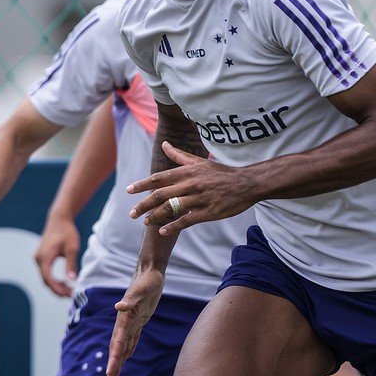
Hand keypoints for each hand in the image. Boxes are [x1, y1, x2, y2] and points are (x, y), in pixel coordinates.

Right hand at [35, 215, 79, 296]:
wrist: (59, 219)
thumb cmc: (66, 232)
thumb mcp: (72, 248)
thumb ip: (71, 264)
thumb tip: (72, 279)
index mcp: (44, 257)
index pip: (48, 278)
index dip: (56, 288)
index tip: (67, 294)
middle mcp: (38, 259)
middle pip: (45, 280)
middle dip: (57, 289)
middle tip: (70, 294)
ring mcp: (38, 258)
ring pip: (45, 277)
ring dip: (56, 285)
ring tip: (69, 289)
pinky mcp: (41, 257)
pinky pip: (46, 272)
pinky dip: (53, 279)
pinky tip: (64, 282)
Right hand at [105, 268, 165, 375]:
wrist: (150, 272)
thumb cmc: (147, 280)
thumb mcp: (141, 289)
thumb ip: (131, 299)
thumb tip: (118, 306)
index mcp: (124, 318)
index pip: (118, 342)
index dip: (114, 358)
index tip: (111, 373)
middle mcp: (125, 322)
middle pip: (117, 349)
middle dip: (113, 367)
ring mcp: (131, 322)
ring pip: (123, 347)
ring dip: (119, 362)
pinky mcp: (139, 320)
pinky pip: (132, 339)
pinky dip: (128, 350)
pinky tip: (126, 359)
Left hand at [126, 141, 257, 235]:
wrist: (246, 184)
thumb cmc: (222, 173)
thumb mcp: (200, 162)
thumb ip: (179, 155)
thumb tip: (164, 144)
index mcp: (187, 171)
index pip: (159, 178)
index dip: (142, 184)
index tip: (128, 190)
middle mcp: (191, 184)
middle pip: (160, 195)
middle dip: (143, 204)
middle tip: (132, 213)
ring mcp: (199, 198)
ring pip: (170, 209)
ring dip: (155, 216)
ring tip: (145, 222)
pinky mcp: (207, 212)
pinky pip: (186, 220)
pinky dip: (172, 226)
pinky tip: (162, 231)